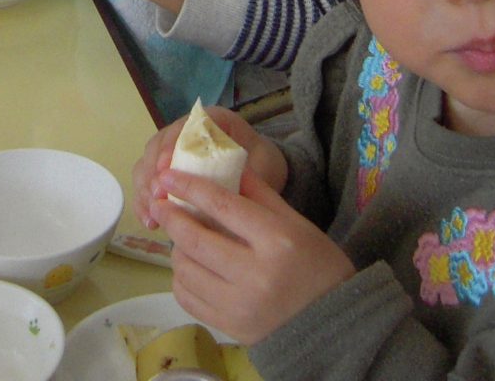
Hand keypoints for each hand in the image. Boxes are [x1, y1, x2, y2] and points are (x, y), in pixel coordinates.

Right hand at [133, 106, 286, 228]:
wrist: (262, 172)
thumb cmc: (263, 166)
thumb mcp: (263, 169)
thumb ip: (248, 176)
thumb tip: (227, 195)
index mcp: (212, 120)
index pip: (186, 125)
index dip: (172, 144)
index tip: (166, 167)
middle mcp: (186, 131)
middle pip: (159, 144)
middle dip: (153, 171)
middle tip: (156, 195)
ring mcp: (173, 151)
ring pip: (148, 163)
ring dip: (145, 189)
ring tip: (152, 214)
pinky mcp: (167, 172)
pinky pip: (147, 182)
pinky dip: (145, 201)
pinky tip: (150, 222)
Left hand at [158, 168, 353, 345]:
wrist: (333, 322)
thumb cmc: (317, 265)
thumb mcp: (296, 222)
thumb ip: (259, 194)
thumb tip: (226, 165)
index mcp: (276, 240)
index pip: (222, 205)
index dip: (189, 188)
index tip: (168, 176)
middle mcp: (255, 274)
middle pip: (196, 239)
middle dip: (172, 218)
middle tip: (162, 204)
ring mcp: (240, 305)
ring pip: (186, 270)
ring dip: (177, 249)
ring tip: (182, 239)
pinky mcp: (230, 328)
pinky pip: (188, 299)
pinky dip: (182, 279)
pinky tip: (190, 267)